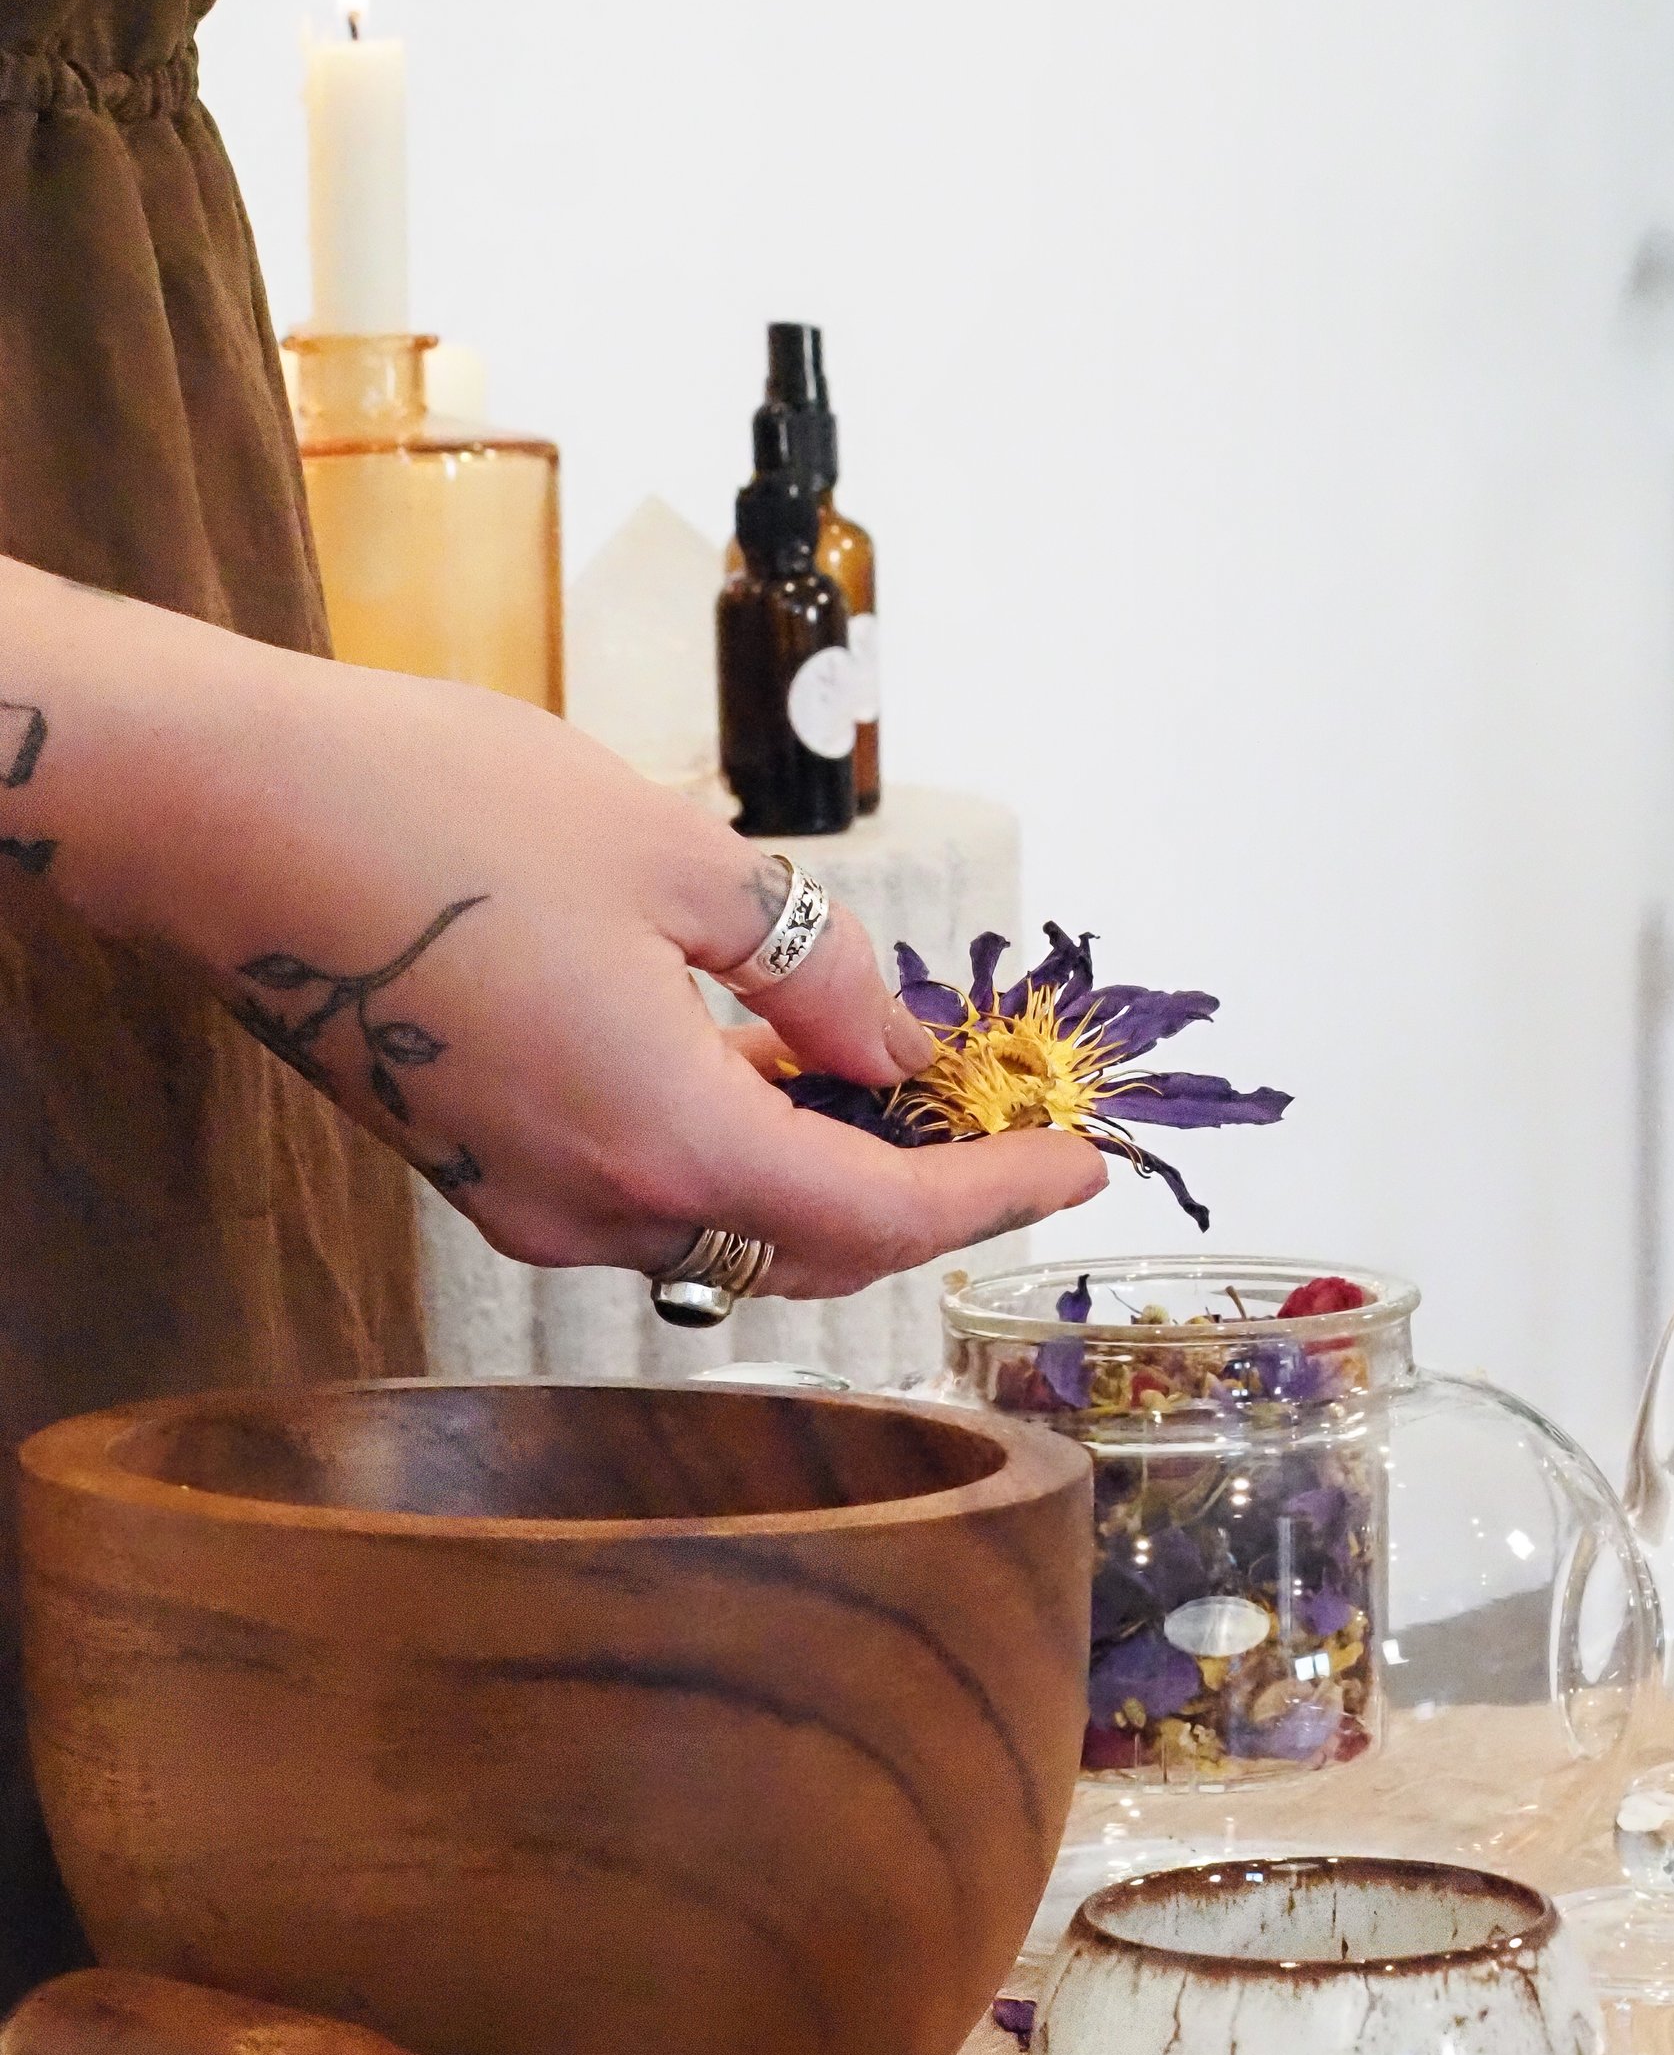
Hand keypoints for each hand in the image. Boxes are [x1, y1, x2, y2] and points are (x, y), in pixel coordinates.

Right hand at [1, 565, 1104, 1295]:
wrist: (213, 816)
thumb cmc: (436, 810)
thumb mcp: (671, 859)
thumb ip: (807, 967)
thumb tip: (889, 1040)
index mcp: (667, 1141)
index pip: (883, 1213)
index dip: (996, 1194)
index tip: (1080, 1162)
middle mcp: (597, 1209)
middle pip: (808, 1244)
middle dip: (917, 1190)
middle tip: (993, 1117)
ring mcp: (524, 1201)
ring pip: (723, 1225)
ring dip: (818, 1168)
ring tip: (890, 1076)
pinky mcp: (476, 1168)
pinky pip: (643, 1193)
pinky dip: (727, 1149)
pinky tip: (759, 1064)